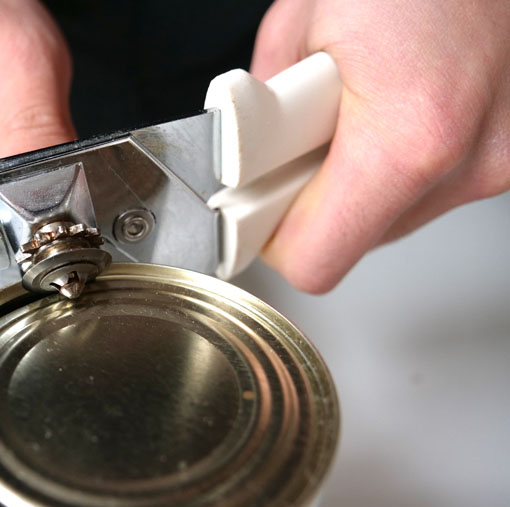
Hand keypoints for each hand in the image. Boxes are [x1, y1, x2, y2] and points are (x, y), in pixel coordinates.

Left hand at [252, 0, 509, 292]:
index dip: (273, 236)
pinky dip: (403, 161)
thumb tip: (248, 154)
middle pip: (354, 241)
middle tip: (304, 139)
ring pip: (394, 216)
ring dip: (362, 178)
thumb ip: (263, 104)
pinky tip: (401, 105)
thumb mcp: (306, 16)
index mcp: (408, 134)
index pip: (315, 257)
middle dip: (316, 199)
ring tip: (362, 106)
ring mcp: (501, 162)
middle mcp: (470, 163)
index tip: (258, 206)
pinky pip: (432, 188)